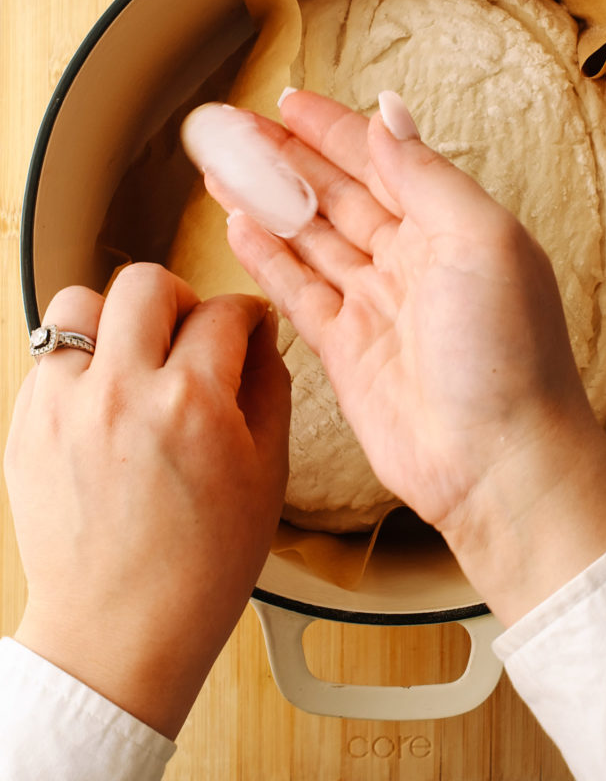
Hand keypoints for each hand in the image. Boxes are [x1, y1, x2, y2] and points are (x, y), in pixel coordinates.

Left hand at [4, 264, 289, 736]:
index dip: (245, 314)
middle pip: (145, 284)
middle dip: (182, 299)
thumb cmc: (199, 568)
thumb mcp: (266, 475)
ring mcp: (63, 408)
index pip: (223, 312)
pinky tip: (105, 399)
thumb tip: (260, 338)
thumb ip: (269, 389)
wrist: (122, 631)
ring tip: (135, 358)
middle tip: (191, 332)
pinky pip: (50, 356)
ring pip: (80, 305)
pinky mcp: (27, 428)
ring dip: (116, 320)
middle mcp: (120, 393)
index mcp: (191, 405)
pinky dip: (81, 363)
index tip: (246, 325)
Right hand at [203, 91, 605, 623]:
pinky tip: (238, 226)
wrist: (498, 461)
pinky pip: (298, 292)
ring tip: (222, 167)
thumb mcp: (480, 241)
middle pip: (337, 195)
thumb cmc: (508, 352)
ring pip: (310, 239)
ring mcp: (376, 306)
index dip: (334, 130)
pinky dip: (269, 259)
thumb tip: (389, 112)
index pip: (381, 162)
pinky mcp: (346, 350)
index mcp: (451, 227)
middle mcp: (412, 261)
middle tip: (234, 127)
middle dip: (287, 159)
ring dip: (268, 202)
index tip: (288, 102)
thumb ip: (426, 177)